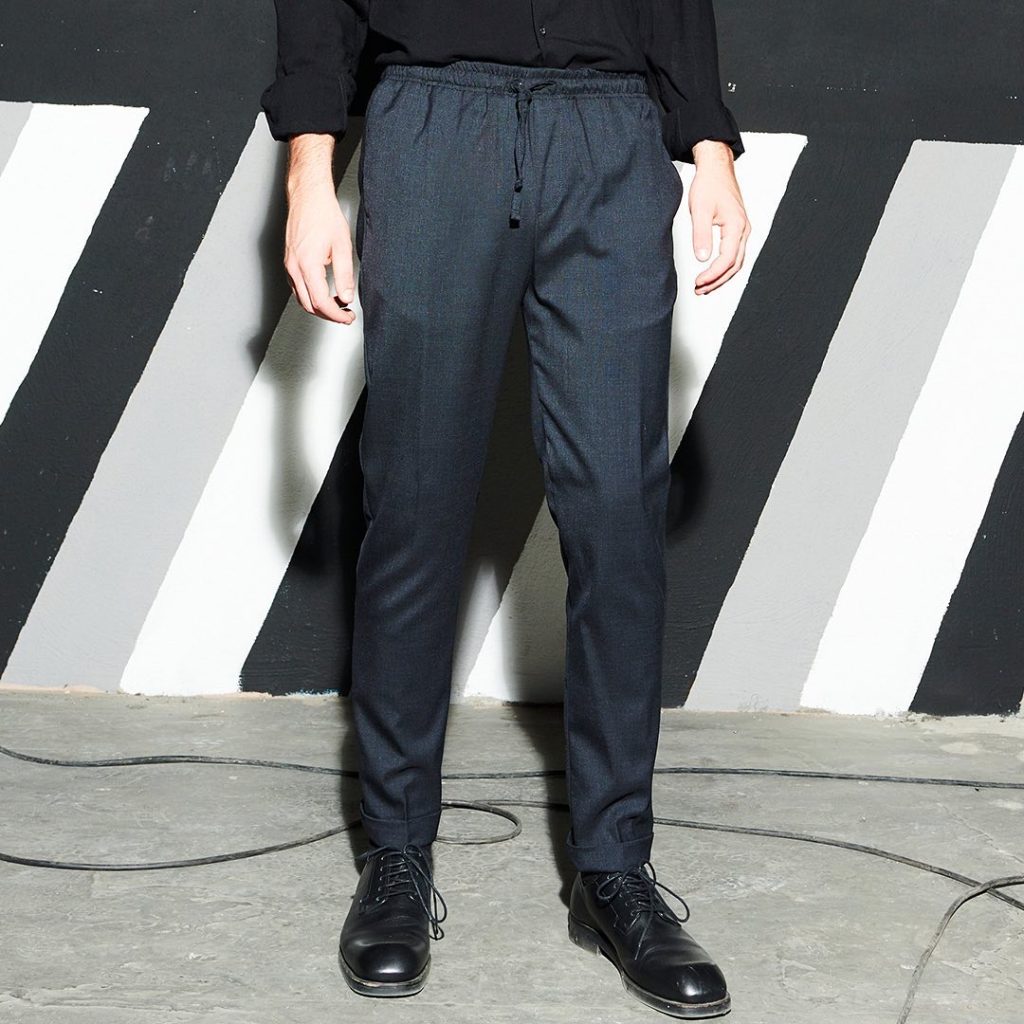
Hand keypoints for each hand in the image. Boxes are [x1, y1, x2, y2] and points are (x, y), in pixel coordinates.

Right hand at [283, 134, 356, 323]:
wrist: (308, 196)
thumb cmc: (323, 214)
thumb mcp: (342, 246)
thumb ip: (344, 275)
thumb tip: (346, 296)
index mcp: (308, 264)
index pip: (321, 302)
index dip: (336, 315)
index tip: (348, 317)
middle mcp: (294, 267)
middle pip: (309, 305)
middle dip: (328, 315)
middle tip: (346, 315)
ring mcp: (289, 264)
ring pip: (301, 298)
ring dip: (319, 307)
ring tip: (338, 306)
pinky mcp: (289, 261)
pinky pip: (297, 287)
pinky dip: (311, 296)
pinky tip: (324, 293)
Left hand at [688, 140, 750, 296]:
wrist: (716, 168)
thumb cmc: (709, 184)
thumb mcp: (700, 210)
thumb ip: (701, 235)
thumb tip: (702, 258)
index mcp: (737, 226)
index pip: (727, 260)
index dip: (712, 275)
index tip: (698, 282)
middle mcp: (744, 230)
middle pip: (734, 266)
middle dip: (717, 281)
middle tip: (699, 290)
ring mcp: (742, 230)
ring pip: (736, 262)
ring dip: (721, 277)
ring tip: (704, 286)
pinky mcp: (737, 229)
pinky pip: (735, 254)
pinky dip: (724, 267)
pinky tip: (712, 272)